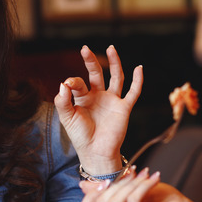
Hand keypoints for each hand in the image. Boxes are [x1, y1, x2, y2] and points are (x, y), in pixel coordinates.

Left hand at [54, 45, 142, 174]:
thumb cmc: (80, 137)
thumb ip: (62, 101)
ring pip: (116, 77)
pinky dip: (137, 80)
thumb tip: (63, 83)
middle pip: (97, 73)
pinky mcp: (124, 108)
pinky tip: (139, 68)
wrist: (95, 153)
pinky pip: (133, 92)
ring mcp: (112, 101)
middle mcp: (98, 96)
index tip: (68, 85)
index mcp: (83, 98)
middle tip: (85, 49)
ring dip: (114, 63)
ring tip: (111, 48)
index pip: (78, 83)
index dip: (73, 82)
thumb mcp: (67, 118)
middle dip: (91, 61)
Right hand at [76, 168, 201, 201]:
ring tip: (146, 175)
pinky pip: (131, 200)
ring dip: (131, 183)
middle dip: (117, 183)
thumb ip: (110, 190)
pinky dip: (142, 185)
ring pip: (113, 201)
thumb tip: (83, 185)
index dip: (90, 194)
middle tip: (135, 172)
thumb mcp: (133, 192)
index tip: (108, 180)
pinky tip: (154, 178)